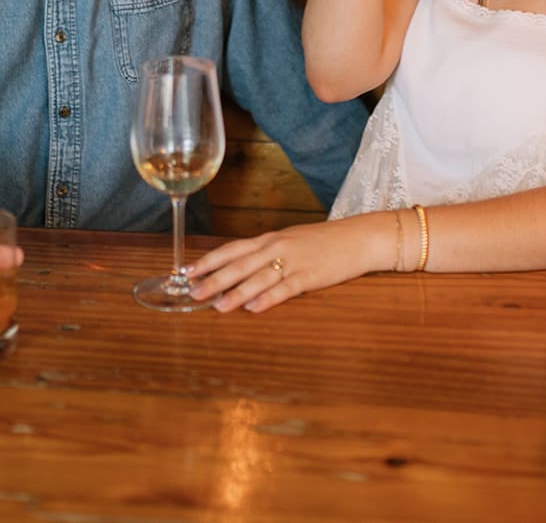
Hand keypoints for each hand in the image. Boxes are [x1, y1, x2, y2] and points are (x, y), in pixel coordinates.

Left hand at [184, 213, 394, 312]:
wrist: (358, 238)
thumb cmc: (323, 241)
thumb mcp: (290, 240)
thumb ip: (266, 252)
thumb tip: (239, 267)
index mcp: (270, 238)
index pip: (232, 248)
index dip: (209, 260)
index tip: (187, 271)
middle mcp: (278, 247)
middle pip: (240, 264)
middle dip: (214, 278)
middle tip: (193, 292)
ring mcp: (294, 261)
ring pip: (259, 278)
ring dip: (236, 292)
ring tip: (217, 306)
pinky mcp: (310, 276)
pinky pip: (285, 288)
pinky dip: (268, 298)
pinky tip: (254, 307)